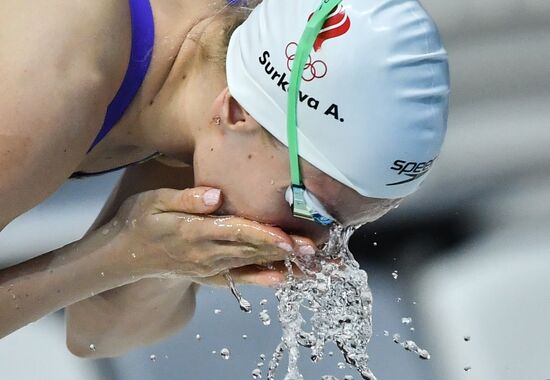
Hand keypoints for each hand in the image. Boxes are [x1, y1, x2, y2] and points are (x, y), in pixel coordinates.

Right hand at [108, 187, 316, 278]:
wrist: (122, 256)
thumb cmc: (138, 222)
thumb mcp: (154, 201)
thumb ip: (187, 199)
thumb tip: (216, 194)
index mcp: (193, 232)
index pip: (234, 231)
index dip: (263, 234)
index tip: (288, 237)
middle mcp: (204, 253)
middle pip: (250, 249)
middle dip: (283, 248)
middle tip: (314, 247)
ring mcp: (208, 267)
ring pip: (250, 263)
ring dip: (281, 262)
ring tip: (309, 261)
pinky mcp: (208, 275)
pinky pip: (239, 278)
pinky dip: (261, 278)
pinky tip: (282, 279)